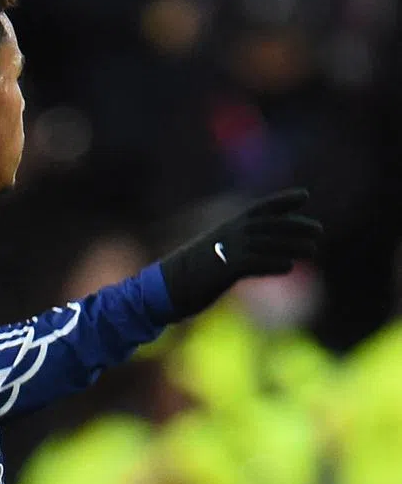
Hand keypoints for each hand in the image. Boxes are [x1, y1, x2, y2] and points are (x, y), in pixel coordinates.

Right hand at [159, 188, 323, 320]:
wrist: (164, 288)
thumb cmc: (189, 275)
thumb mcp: (214, 256)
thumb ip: (237, 251)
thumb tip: (256, 254)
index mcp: (226, 228)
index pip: (259, 209)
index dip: (282, 201)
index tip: (304, 196)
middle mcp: (227, 235)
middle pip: (268, 226)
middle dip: (294, 225)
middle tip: (319, 230)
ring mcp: (225, 251)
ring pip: (265, 244)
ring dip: (290, 245)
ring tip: (312, 250)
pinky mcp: (223, 269)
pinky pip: (252, 263)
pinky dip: (271, 263)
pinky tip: (287, 267)